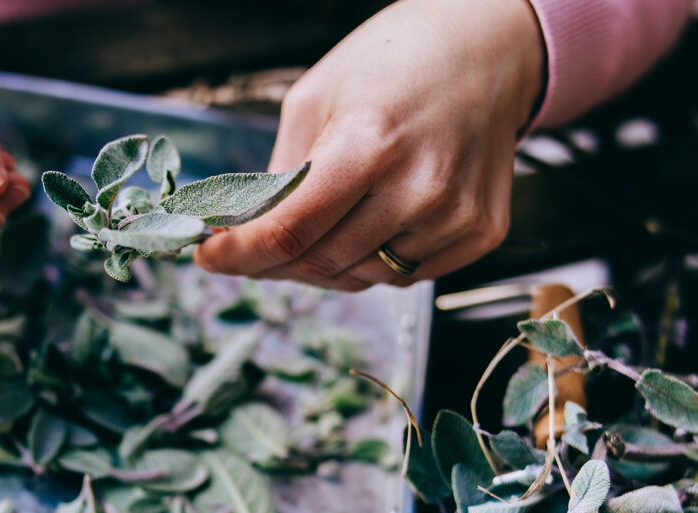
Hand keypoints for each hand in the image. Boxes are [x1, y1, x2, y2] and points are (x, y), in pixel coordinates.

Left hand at [193, 0, 544, 289]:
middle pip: (321, 263)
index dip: (238, 254)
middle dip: (274, 263)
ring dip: (325, 264)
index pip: (289, 232)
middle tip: (253, 248)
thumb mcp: (313, 100)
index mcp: (368, 144)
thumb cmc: (394, 63)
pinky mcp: (481, 232)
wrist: (489, 49)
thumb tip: (244, 234)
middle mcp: (419, 187)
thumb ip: (280, 175)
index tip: (207, 256)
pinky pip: (406, 276)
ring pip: (362, 278)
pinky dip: (375, 261)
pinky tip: (373, 221)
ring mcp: (455, 216)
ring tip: (323, 223)